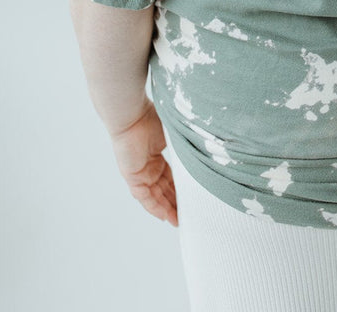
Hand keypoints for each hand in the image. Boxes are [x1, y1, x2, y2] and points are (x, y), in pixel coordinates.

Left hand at [110, 100, 178, 226]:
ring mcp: (139, 172)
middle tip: (188, 214)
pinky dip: (154, 207)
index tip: (190, 197)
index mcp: (156, 155)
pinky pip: (144, 197)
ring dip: (166, 209)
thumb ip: (183, 144)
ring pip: (155, 196)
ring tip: (178, 220)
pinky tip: (164, 216)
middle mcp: (147, 166)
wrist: (132, 115)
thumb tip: (205, 144)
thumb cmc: (151, 117)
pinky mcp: (131, 177)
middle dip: (175, 202)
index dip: (179, 188)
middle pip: (163, 189)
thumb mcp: (172, 134)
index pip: (169, 177)